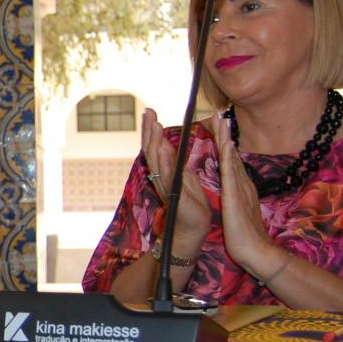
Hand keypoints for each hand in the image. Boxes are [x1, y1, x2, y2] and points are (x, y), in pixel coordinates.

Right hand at [141, 108, 210, 247]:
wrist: (193, 229)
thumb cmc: (191, 205)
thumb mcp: (184, 178)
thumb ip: (175, 162)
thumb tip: (166, 144)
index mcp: (165, 172)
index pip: (156, 147)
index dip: (152, 130)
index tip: (150, 112)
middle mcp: (162, 177)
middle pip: (152, 150)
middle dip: (150, 130)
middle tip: (148, 112)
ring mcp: (166, 186)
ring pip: (157, 161)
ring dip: (154, 141)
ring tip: (154, 124)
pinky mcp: (175, 195)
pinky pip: (168, 176)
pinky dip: (164, 161)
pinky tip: (162, 148)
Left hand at [212, 115, 285, 273]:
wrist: (255, 251)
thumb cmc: (245, 235)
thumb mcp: (239, 210)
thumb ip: (238, 197)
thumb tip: (234, 189)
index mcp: (240, 187)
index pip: (231, 160)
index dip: (225, 143)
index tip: (220, 126)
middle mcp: (242, 184)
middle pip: (232, 154)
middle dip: (225, 134)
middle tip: (221, 113)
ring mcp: (240, 188)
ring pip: (231, 158)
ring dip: (226, 139)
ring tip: (222, 119)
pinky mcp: (235, 196)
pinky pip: (231, 174)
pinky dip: (229, 158)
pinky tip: (227, 144)